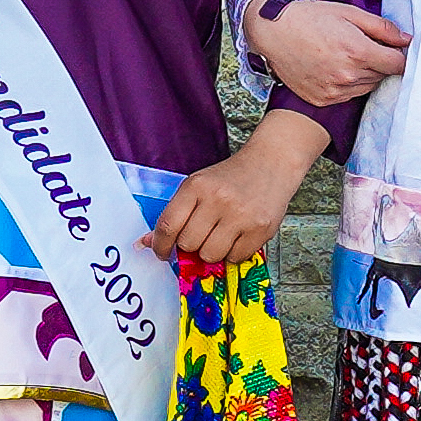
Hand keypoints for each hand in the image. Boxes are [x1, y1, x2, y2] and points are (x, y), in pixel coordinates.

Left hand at [146, 125, 317, 266]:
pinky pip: (235, 258)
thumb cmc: (231, 177)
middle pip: (188, 244)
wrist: (271, 163)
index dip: (160, 245)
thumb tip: (148, 242)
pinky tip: (238, 235)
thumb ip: (175, 214)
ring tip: (222, 234)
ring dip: (212, 251)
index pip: (168, 225)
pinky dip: (233, 253)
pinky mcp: (260, 229)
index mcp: (197, 186)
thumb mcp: (198, 186)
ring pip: (210, 255)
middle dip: (191, 245)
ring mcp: (241, 215)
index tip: (162, 252)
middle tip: (202, 234)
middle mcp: (218, 199)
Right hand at [248, 0, 410, 103]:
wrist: (273, 32)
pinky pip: (349, 96)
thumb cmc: (311, 18)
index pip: (398, 65)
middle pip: (383, 76)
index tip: (392, 49)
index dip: (399, 55)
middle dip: (380, 62)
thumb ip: (382, 28)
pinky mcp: (323, 99)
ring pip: (367, 87)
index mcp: (358, 51)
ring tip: (346, 56)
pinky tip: (334, 67)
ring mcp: (334, 91)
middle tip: (362, 46)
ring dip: (365, 74)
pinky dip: (348, 84)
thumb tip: (407, 40)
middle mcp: (347, 75)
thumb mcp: (349, 13)